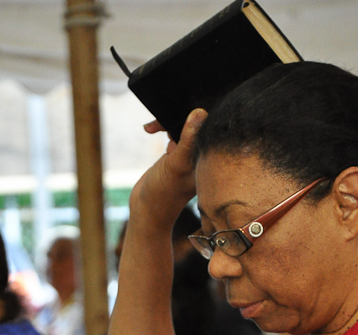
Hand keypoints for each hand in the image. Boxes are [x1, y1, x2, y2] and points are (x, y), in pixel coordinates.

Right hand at [129, 109, 207, 227]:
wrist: (145, 209)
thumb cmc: (163, 194)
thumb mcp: (177, 164)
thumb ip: (188, 140)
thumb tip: (200, 112)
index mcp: (211, 157)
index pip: (212, 126)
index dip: (202, 111)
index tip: (187, 103)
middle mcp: (203, 154)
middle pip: (200, 123)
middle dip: (182, 114)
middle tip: (165, 115)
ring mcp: (190, 154)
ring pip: (185, 126)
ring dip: (168, 121)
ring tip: (154, 126)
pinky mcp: (177, 153)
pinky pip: (173, 132)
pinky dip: (161, 128)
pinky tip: (150, 130)